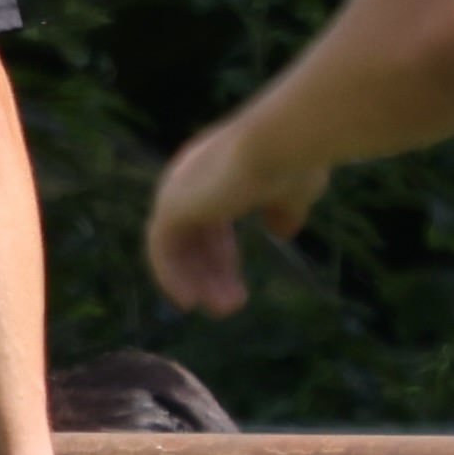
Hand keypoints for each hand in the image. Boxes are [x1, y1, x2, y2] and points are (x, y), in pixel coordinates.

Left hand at [146, 115, 314, 315]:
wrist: (281, 144)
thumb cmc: (293, 161)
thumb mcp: (293, 192)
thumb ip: (283, 211)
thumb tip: (281, 232)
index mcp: (216, 171)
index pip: (209, 220)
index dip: (222, 256)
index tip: (238, 287)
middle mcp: (190, 178)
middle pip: (192, 238)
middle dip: (213, 274)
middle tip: (231, 306)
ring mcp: (177, 190)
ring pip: (176, 247)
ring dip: (197, 282)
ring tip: (223, 310)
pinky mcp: (170, 205)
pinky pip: (160, 250)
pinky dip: (171, 277)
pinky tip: (189, 302)